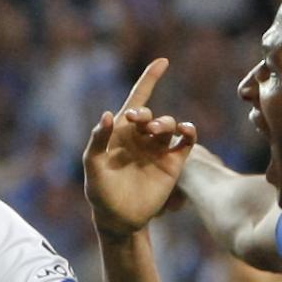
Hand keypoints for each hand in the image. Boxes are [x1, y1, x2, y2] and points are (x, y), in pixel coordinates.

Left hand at [85, 58, 197, 237]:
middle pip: (151, 114)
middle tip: (140, 123)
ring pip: (169, 125)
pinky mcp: (173, 163)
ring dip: (165, 124)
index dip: (149, 80)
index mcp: (122, 132)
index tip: (163, 62)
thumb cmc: (100, 192)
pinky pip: (186, 141)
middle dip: (147, 115)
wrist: (119, 219)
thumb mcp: (92, 167)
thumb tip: (108, 114)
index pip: (137, 99)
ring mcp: (158, 149)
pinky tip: (185, 131)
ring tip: (156, 132)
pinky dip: (188, 132)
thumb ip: (98, 141)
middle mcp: (142, 137)